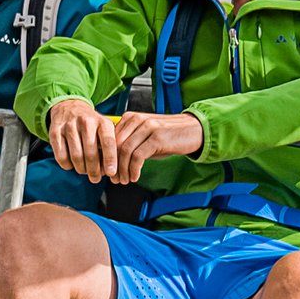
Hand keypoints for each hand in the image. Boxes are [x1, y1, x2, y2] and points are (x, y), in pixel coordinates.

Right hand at [44, 97, 116, 180]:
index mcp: (101, 122)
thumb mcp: (105, 128)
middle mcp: (86, 122)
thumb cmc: (91, 124)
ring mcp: (69, 126)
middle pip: (91, 153)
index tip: (111, 173)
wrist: (69, 107)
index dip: (110, 159)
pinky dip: (67, 165)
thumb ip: (111, 146)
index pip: (108, 142)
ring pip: (76, 156)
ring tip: (84, 171)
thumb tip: (112, 170)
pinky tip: (72, 164)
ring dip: (81, 169)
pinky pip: (61, 156)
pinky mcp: (55, 132)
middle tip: (96, 178)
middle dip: (94, 171)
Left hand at [53, 102, 202, 181]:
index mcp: (131, 117)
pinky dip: (133, 170)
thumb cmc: (168, 136)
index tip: (106, 171)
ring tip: (123, 181)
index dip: (106, 156)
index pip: (110, 138)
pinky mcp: (157, 137)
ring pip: (125, 151)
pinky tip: (134, 177)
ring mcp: (148, 127)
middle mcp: (137, 119)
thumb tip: (112, 161)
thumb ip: (130, 143)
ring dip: (122, 170)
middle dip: (112, 165)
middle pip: (115, 145)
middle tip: (113, 179)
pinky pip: (138, 156)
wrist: (193, 130)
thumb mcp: (145, 136)